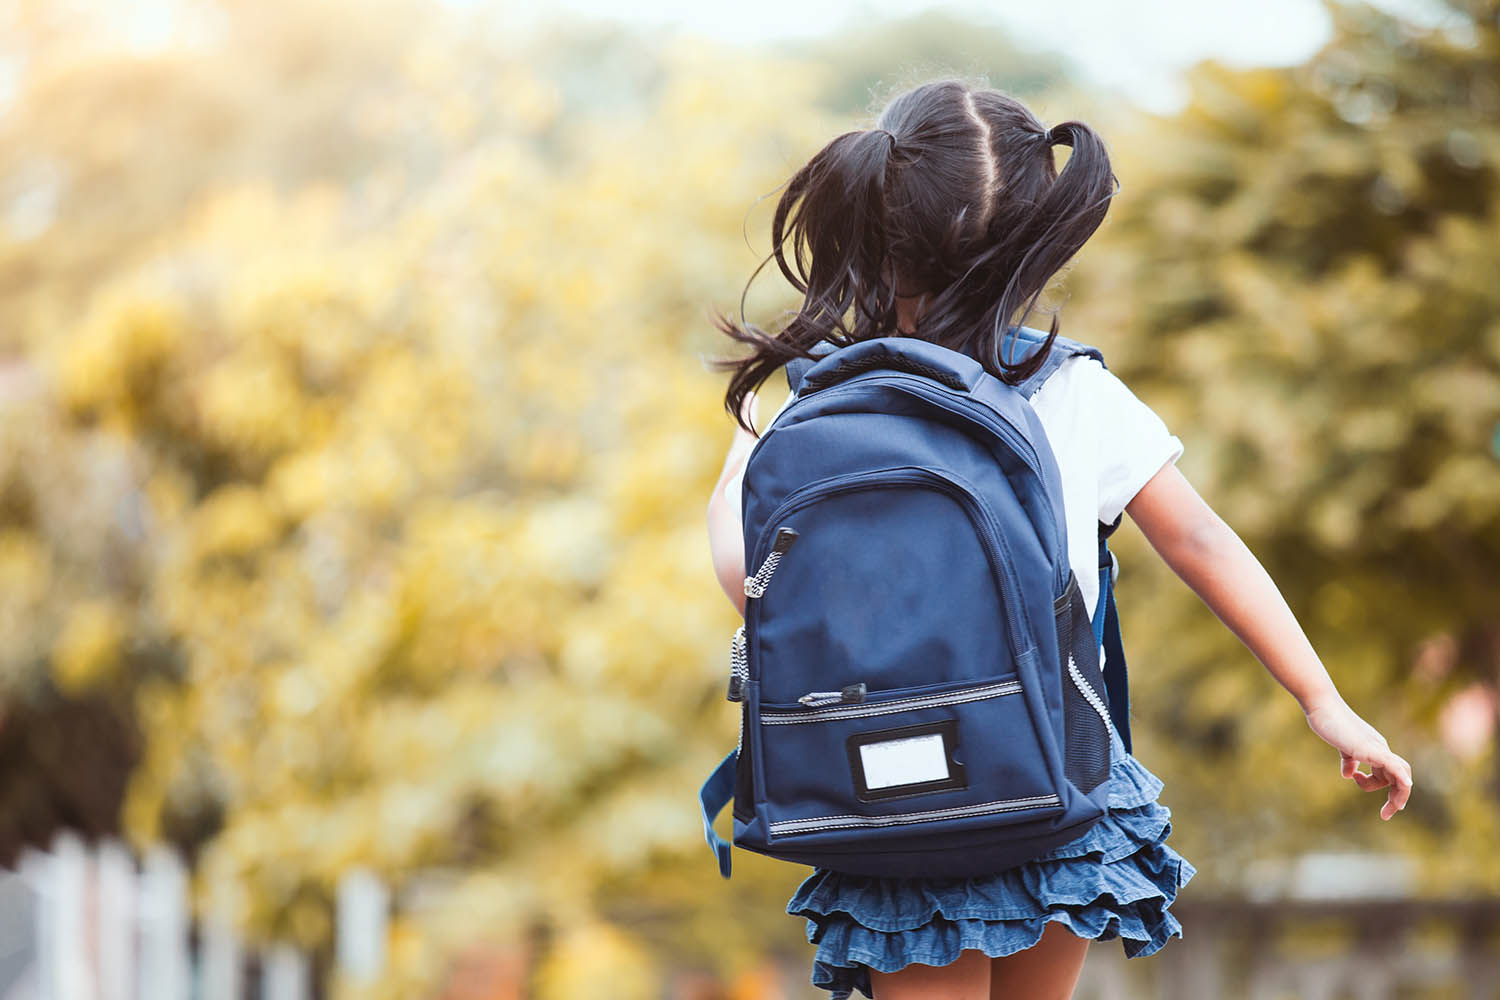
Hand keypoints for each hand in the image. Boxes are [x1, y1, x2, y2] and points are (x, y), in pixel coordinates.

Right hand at [1302, 695, 1412, 820]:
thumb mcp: (1342, 746)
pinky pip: (1394, 766)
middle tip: (1386, 815)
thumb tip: (1349, 774)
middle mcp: (1380, 749)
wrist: (1322, 706)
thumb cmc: (1329, 723)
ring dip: (1399, 796)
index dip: (1389, 790)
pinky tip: (1405, 788)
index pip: (1390, 773)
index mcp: (1374, 749)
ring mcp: (1376, 748)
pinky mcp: (1370, 749)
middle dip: (1397, 798)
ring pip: (1400, 774)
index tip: (1383, 808)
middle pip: (1400, 776)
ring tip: (1385, 811)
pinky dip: (1402, 779)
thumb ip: (1348, 760)